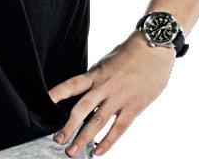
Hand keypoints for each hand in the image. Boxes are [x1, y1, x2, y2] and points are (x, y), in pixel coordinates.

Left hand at [47, 31, 175, 155]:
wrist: (153, 49)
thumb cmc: (130, 53)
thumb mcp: (108, 61)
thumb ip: (97, 77)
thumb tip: (86, 90)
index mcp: (96, 73)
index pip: (73, 84)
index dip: (58, 92)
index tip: (45, 101)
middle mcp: (104, 87)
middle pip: (82, 109)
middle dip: (69, 125)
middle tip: (57, 139)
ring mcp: (119, 98)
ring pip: (98, 122)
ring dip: (84, 138)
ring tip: (73, 151)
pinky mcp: (133, 107)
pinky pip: (118, 129)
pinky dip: (107, 142)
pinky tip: (98, 152)